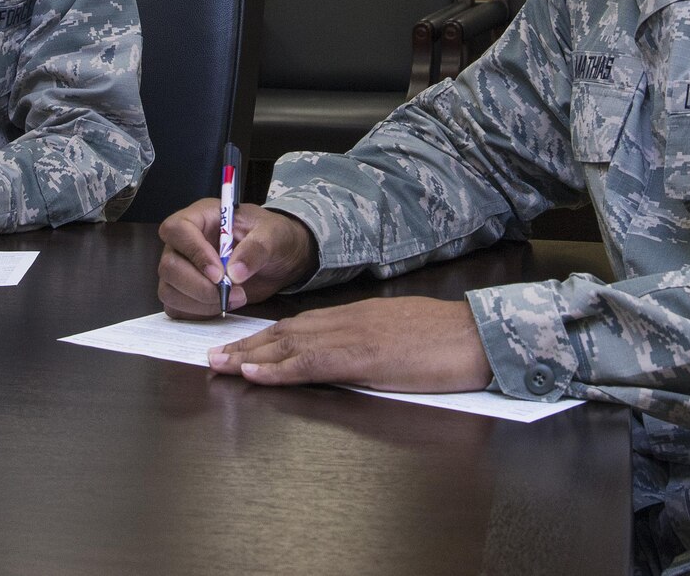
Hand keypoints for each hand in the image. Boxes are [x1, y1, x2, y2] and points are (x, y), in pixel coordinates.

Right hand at [156, 199, 316, 317]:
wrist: (280, 260)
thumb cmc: (273, 237)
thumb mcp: (273, 235)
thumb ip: (256, 249)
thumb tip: (235, 272)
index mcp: (202, 217)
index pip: (177, 229)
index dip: (194, 253)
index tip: (219, 273)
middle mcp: (185, 243)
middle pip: (169, 266)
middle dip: (199, 286)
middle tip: (231, 292)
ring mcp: (182, 268)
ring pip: (169, 290)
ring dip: (200, 302)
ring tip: (234, 299)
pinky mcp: (186, 292)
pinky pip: (177, 307)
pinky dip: (198, 313)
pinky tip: (223, 306)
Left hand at [206, 297, 493, 393]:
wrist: (476, 335)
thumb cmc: (447, 338)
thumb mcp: (402, 334)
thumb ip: (372, 341)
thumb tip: (352, 355)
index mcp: (358, 316)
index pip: (301, 325)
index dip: (267, 337)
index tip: (241, 347)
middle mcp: (348, 321)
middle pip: (286, 332)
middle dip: (248, 346)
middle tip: (213, 356)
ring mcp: (353, 337)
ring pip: (290, 344)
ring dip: (251, 356)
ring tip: (220, 365)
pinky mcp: (362, 358)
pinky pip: (311, 363)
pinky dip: (278, 368)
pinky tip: (255, 373)